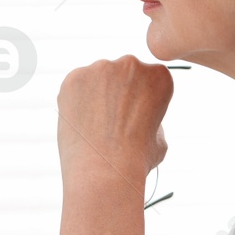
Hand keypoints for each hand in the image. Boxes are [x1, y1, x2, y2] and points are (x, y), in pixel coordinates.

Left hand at [54, 56, 172, 234]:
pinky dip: (75, 101)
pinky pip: (75, 86)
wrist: (105, 170)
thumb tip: (139, 114)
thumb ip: (151, 117)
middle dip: (115, 94)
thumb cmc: (135, 160)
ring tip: (94, 125)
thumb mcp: (160, 138)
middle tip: (110, 122)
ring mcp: (101, 68)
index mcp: (159, 76)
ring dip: (94, 96)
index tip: (132, 117)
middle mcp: (131, 64)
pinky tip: (80, 121)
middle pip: (120, 74)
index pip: (147, 78)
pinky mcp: (74, 77)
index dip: (138, 100)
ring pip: (96, 79)